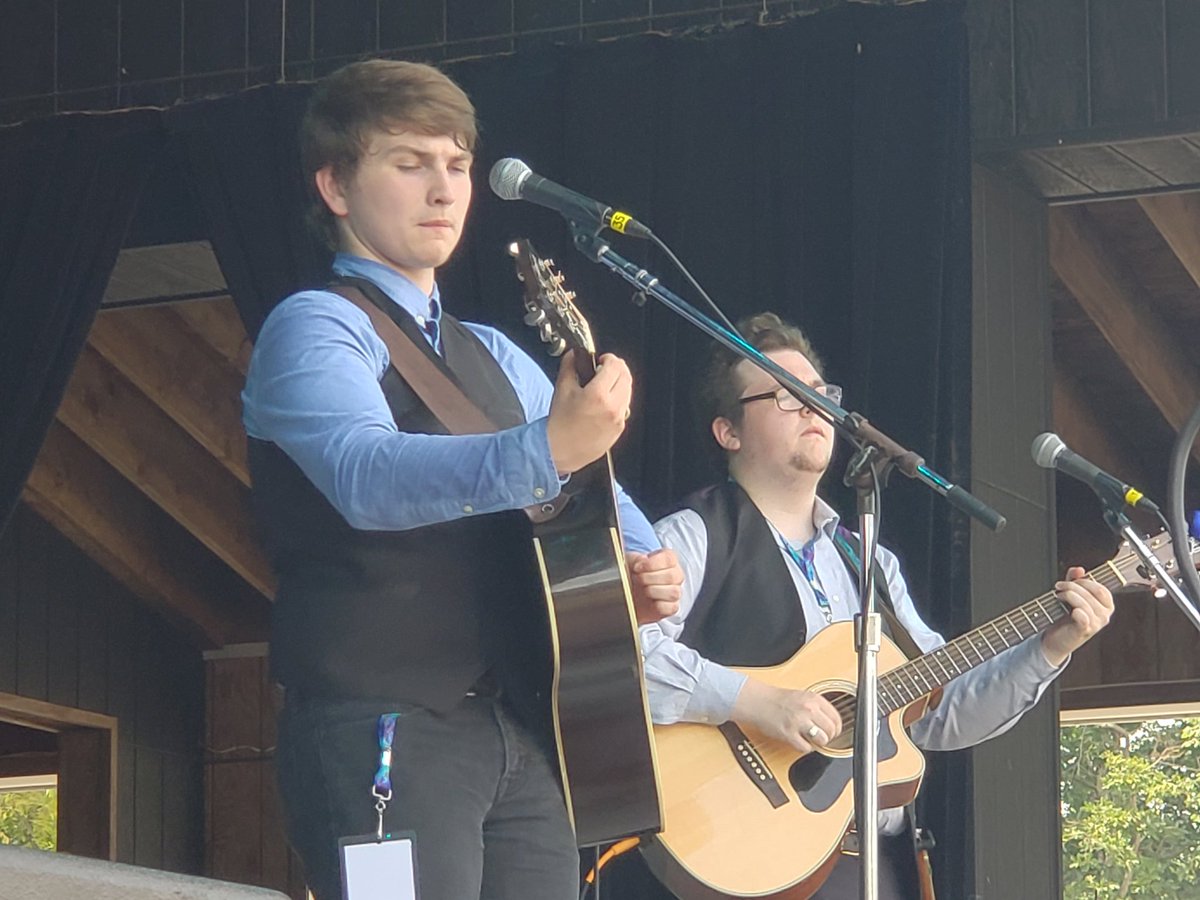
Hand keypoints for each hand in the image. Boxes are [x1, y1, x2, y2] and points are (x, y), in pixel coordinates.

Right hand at [545, 351, 631, 474]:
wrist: (559, 451)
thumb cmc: (559, 424)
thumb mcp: (562, 390)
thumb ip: (569, 367)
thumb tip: (574, 354)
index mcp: (598, 395)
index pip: (615, 366)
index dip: (609, 358)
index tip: (602, 359)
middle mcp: (612, 407)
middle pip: (626, 377)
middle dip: (617, 369)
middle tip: (606, 368)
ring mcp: (618, 419)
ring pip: (628, 392)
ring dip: (620, 383)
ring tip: (605, 385)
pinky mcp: (619, 429)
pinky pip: (625, 407)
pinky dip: (619, 399)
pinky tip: (605, 401)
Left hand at [627, 549, 683, 623]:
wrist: (624, 593)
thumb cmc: (630, 574)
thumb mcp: (629, 562)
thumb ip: (636, 559)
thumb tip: (642, 560)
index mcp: (667, 559)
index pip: (669, 558)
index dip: (652, 563)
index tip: (637, 567)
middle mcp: (674, 574)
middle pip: (672, 576)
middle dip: (649, 578)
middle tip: (637, 579)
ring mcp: (674, 591)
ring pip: (673, 592)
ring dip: (654, 591)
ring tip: (643, 590)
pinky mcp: (671, 607)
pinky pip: (671, 608)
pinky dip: (659, 605)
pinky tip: (649, 601)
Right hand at [731, 679, 842, 753]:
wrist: (759, 702)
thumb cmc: (779, 700)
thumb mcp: (803, 696)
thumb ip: (818, 707)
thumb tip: (833, 722)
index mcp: (814, 698)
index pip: (836, 718)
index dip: (836, 728)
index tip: (833, 732)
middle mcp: (808, 709)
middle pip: (831, 730)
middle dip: (828, 737)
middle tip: (822, 737)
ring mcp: (798, 721)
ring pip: (822, 739)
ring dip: (818, 743)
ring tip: (812, 740)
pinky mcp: (789, 734)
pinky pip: (806, 747)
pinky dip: (805, 748)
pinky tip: (800, 742)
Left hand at [1040, 566, 1113, 666]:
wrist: (1057, 639)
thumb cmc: (1066, 618)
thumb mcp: (1072, 596)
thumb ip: (1075, 580)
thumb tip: (1079, 569)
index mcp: (1106, 605)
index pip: (1101, 588)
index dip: (1084, 581)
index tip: (1069, 580)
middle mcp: (1104, 615)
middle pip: (1093, 592)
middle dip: (1074, 585)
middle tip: (1059, 586)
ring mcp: (1096, 624)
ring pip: (1085, 602)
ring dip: (1068, 595)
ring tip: (1058, 596)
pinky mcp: (1085, 631)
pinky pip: (1083, 617)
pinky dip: (1075, 610)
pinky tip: (1067, 608)